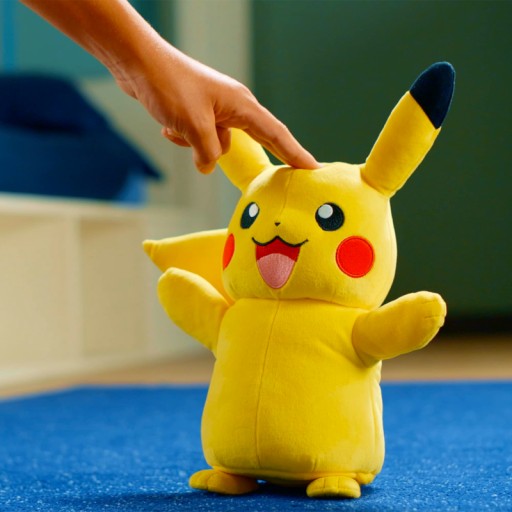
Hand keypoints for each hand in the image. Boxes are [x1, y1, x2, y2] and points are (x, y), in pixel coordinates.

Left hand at [114, 45, 318, 173]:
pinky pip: (199, 138)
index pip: (276, 134)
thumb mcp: (193, 126)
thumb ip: (207, 153)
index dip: (295, 153)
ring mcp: (216, 111)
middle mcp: (234, 107)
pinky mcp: (200, 114)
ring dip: (196, 144)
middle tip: (265, 177)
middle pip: (247, 141)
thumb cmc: (169, 86)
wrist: (139, 64)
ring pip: (216, 145)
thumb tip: (207, 167)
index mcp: (241, 106)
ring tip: (177, 126)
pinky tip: (169, 125)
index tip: (313, 168)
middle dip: (238, 154)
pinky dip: (185, 138)